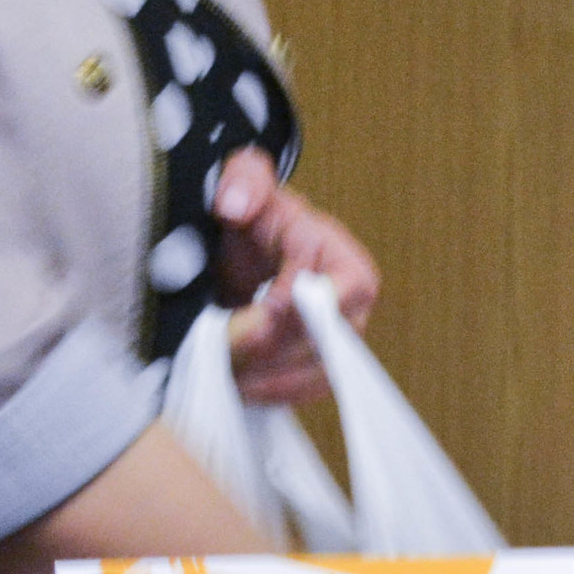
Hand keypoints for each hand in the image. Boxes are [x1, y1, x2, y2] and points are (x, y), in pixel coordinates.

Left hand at [214, 148, 379, 405]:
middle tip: (223, 350)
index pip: (341, 293)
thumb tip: (234, 206)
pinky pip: (301, 393)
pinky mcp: (315, 371)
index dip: (305, 306)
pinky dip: (269, 393)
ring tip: (223, 371)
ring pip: (311, 376)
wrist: (245, 254)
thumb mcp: (245, 183)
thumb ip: (244, 180)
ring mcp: (335, 348)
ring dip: (266, 378)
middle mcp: (351, 312)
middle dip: (271, 349)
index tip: (265, 308)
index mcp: (345, 264)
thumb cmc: (253, 218)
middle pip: (322, 344)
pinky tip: (237, 386)